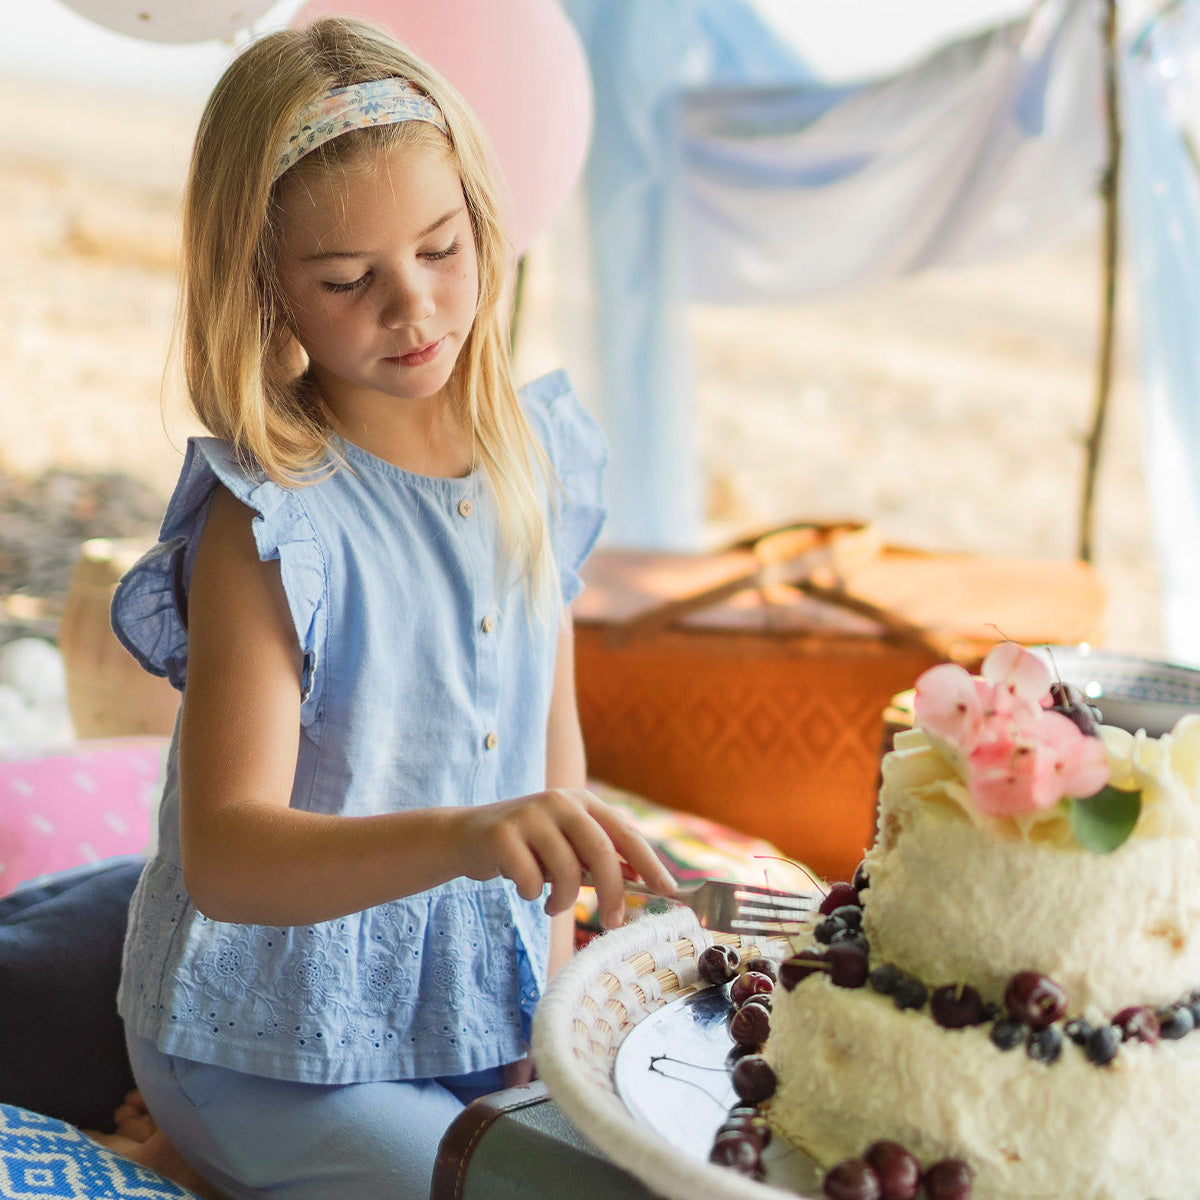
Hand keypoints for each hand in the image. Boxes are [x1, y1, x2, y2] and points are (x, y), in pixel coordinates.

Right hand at [454, 788, 676, 929]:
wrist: (466, 837)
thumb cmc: (528, 848)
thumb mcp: (568, 848)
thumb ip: (601, 859)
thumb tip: (645, 880)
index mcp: (582, 802)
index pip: (625, 832)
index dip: (649, 862)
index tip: (668, 890)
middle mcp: (560, 801)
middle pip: (600, 851)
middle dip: (612, 892)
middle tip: (614, 922)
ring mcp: (530, 814)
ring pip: (565, 870)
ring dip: (563, 900)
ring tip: (551, 904)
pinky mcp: (502, 833)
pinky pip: (530, 879)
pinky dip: (530, 894)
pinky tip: (522, 887)